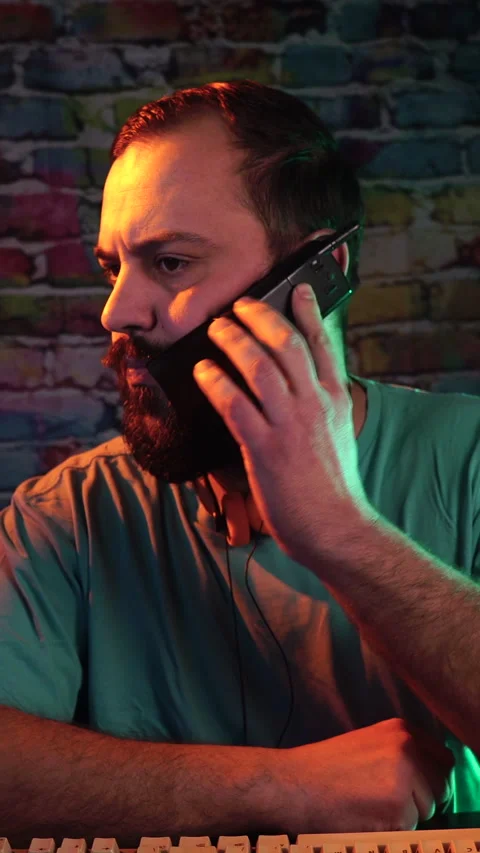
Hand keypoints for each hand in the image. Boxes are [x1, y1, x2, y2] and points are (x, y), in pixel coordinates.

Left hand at [193, 284, 376, 563]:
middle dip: (259, 317)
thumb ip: (321, 404)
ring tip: (216, 328)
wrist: (336, 528)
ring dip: (233, 341)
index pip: (323, 344)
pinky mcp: (265, 450)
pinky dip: (216, 382)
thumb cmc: (333, 485)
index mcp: (334, 400)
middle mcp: (314, 405)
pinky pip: (235, 405)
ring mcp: (290, 426)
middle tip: (239, 305)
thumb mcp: (338, 434)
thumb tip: (301, 384)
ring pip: (259, 367)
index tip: (297, 288)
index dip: (308, 312)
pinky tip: (203, 370)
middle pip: (286, 344)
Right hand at [276, 718, 454, 833]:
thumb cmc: (323, 770)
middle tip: (389, 803)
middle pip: (441, 786)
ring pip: (428, 809)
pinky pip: (411, 828)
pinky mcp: (398, 806)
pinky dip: (392, 829)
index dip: (433, 779)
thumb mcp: (367, 745)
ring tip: (370, 806)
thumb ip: (400, 753)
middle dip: (423, 800)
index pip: (443, 759)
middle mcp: (407, 747)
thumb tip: (430, 777)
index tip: (419, 790)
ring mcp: (405, 775)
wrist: (292, 784)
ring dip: (407, 815)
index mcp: (400, 729)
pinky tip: (365, 817)